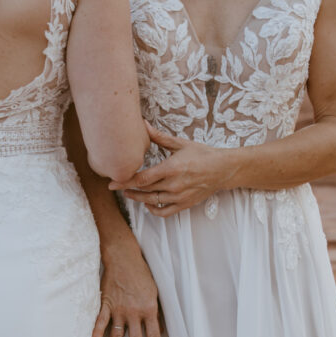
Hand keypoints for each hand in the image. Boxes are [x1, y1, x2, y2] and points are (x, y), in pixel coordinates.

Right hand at [91, 235, 161, 336]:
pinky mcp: (106, 304)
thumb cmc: (141, 273)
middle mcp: (134, 312)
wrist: (124, 258)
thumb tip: (157, 329)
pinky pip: (101, 322)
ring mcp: (118, 309)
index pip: (153, 336)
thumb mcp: (154, 292)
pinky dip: (97, 334)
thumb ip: (155, 311)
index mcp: (149, 309)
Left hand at [109, 122, 233, 217]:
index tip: (112, 182)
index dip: (125, 181)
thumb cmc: (202, 154)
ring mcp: (179, 196)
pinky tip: (148, 204)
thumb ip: (159, 137)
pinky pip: (164, 212)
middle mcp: (174, 185)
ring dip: (138, 199)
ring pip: (152, 202)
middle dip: (127, 189)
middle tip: (116, 186)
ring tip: (129, 193)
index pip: (142, 178)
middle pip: (144, 191)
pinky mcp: (185, 204)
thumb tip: (144, 124)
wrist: (223, 169)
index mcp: (171, 168)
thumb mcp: (180, 144)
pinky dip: (153, 210)